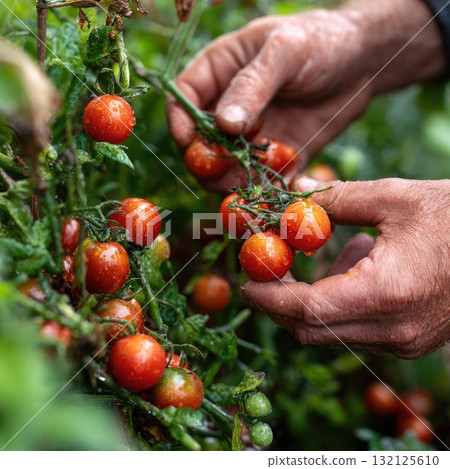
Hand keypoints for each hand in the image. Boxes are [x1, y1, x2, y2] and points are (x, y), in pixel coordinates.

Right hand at [167, 0, 444, 190]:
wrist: (364, 63)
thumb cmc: (322, 41)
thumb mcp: (285, 51)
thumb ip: (252, 86)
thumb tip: (223, 125)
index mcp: (220, 71)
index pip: (183, 99)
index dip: (180, 122)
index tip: (188, 141)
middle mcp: (229, 107)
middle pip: (200, 141)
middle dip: (205, 161)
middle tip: (220, 173)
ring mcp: (251, 135)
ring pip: (225, 167)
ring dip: (230, 181)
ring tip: (246, 188)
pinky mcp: (274, 156)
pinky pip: (259, 179)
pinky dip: (260, 191)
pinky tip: (269, 196)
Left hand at [241, 177, 449, 358]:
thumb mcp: (393, 197)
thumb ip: (335, 199)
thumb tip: (292, 199)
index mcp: (387, 294)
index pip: (306, 309)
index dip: (269, 296)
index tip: (245, 281)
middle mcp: (394, 329)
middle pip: (312, 329)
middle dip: (279, 301)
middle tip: (265, 267)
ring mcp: (404, 341)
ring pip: (331, 333)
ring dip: (307, 299)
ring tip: (310, 256)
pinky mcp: (410, 339)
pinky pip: (355, 329)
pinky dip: (335, 303)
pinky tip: (350, 264)